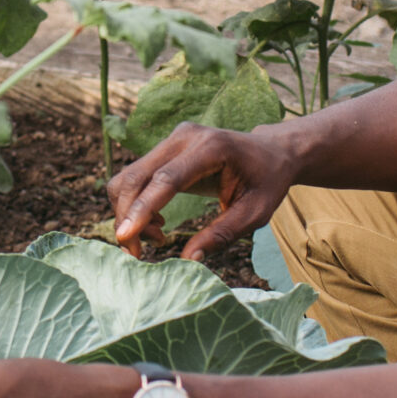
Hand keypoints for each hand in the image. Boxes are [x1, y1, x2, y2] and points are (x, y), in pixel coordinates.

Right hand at [108, 122, 302, 260]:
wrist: (272, 151)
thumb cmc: (267, 182)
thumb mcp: (254, 213)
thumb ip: (221, 234)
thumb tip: (189, 260)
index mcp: (211, 148)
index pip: (165, 179)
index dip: (142, 209)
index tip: (124, 236)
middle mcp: (185, 137)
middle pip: (136, 176)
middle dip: (127, 217)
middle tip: (137, 252)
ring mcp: (172, 138)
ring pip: (129, 176)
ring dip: (129, 211)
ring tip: (157, 237)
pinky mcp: (166, 147)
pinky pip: (137, 175)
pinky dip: (136, 203)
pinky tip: (158, 222)